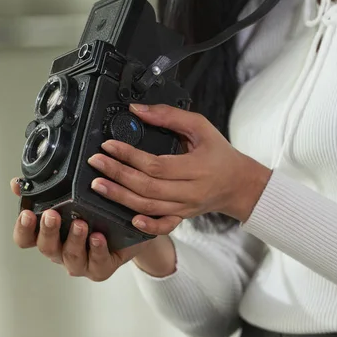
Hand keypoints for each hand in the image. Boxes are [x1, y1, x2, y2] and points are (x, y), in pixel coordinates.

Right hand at [10, 178, 147, 281]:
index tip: (27, 213)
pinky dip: (98, 250)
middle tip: (52, 215)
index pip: (26, 238)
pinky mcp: (101, 268)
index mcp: (50, 235)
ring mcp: (81, 262)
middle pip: (46, 247)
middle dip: (48, 230)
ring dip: (74, 239)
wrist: (132, 229)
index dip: (23, 228)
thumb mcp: (73, 197)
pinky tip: (99, 237)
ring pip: (72, 256)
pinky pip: (98, 264)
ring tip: (81, 223)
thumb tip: (18, 183)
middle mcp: (61, 251)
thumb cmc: (97, 214)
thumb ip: (47, 190)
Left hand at [87, 104, 271, 235]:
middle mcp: (190, 191)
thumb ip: (169, 116)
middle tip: (96, 163)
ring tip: (98, 186)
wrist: (240, 184)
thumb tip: (137, 110)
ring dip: (120, 197)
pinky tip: (129, 220)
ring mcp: (185, 208)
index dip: (129, 156)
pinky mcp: (182, 217)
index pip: (156, 165)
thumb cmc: (220, 154)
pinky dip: (147, 227)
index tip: (109, 146)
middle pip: (147, 187)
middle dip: (118, 175)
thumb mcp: (201, 127)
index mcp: (196, 167)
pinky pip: (163, 226)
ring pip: (148, 207)